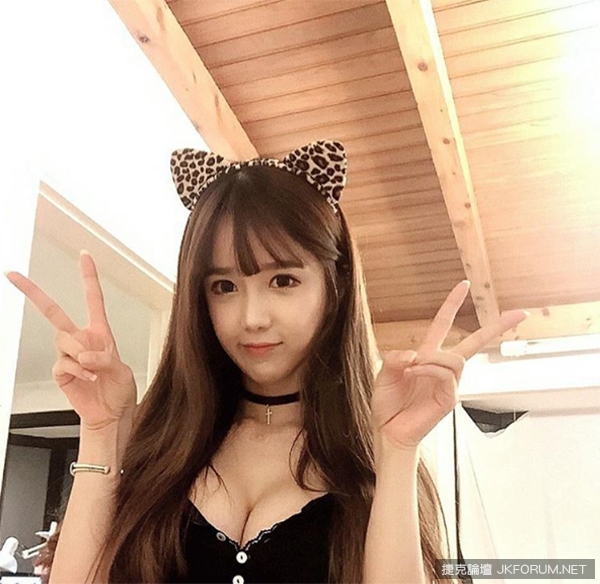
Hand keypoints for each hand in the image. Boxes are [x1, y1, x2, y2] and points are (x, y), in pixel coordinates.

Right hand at [4, 251, 136, 430]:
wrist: (111, 415)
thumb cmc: (120, 391)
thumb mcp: (122, 371)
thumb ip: (105, 358)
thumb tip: (84, 354)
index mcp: (100, 333)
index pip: (93, 299)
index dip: (88, 276)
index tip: (84, 255)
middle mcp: (81, 340)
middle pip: (53, 312)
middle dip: (33, 293)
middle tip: (12, 275)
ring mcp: (68, 355)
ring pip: (63, 340)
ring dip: (80, 354)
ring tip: (95, 370)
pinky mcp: (60, 372)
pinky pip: (62, 362)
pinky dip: (77, 370)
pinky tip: (89, 378)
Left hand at [371, 280, 528, 450]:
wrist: (387, 430)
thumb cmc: (387, 403)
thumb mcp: (384, 373)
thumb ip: (395, 359)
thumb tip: (415, 352)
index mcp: (426, 356)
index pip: (443, 324)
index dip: (452, 304)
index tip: (464, 284)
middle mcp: (441, 367)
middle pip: (475, 342)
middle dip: (497, 327)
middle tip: (521, 314)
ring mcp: (449, 384)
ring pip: (456, 359)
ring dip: (433, 358)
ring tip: (413, 367)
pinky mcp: (450, 399)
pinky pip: (447, 375)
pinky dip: (430, 369)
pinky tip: (416, 372)